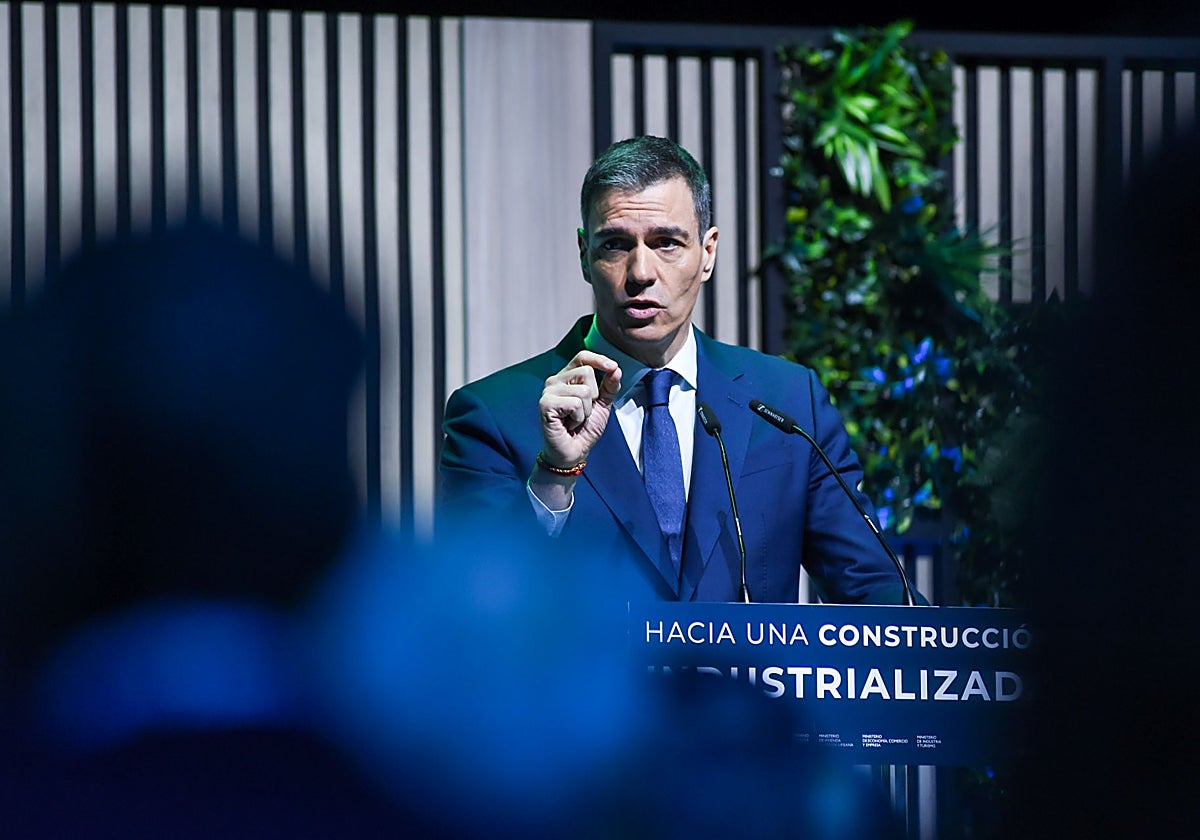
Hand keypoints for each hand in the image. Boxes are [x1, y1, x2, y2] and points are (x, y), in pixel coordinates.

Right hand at [538, 351, 621, 468]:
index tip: (613, 367)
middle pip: (586, 372)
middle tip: (583, 411)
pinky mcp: (545, 404)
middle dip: (594, 396)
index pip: (583, 357)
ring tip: (575, 419)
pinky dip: (578, 418)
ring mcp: (548, 392)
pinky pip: (575, 404)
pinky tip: (569, 424)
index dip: (599, 359)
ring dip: (586, 411)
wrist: (574, 452)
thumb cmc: (584, 429)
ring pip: (583, 390)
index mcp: (567, 377)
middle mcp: (555, 381)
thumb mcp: (603, 404)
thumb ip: (610, 386)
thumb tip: (616, 369)